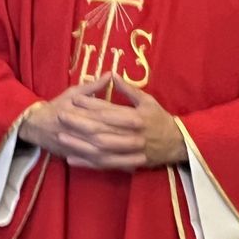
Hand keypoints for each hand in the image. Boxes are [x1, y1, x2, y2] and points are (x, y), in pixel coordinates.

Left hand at [22, 75, 182, 170]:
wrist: (179, 144)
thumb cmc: (160, 119)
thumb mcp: (148, 101)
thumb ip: (129, 89)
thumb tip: (112, 74)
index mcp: (137, 118)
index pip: (109, 111)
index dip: (90, 105)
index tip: (74, 99)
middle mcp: (132, 135)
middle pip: (101, 129)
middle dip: (79, 123)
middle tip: (60, 116)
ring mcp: (129, 151)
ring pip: (100, 149)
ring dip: (79, 143)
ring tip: (61, 136)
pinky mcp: (127, 163)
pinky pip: (104, 164)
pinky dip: (87, 162)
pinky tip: (71, 159)